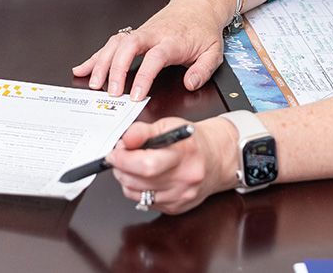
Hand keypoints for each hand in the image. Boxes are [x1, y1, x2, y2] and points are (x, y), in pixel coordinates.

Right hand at [72, 0, 229, 98]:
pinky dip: (96, 56)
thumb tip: (190, 84)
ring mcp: (141, 32)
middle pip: (127, 46)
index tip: (135, 94)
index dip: (143, 76)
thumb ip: (203, 70)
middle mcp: (153, 34)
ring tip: (94, 83)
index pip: (154, 57)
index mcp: (172, 40)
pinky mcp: (133, 34)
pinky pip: (111, 43)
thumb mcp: (213, 51)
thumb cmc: (202, 29)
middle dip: (115, 69)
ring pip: (115, 43)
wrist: (198, 5)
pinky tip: (84, 68)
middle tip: (111, 91)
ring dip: (101, 62)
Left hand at [108, 116, 240, 214]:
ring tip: (131, 166)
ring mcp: (181, 196)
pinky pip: (145, 203)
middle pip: (140, 181)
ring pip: (138, 194)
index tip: (115, 152)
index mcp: (184, 153)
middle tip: (119, 156)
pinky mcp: (177, 207)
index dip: (124, 159)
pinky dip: (138, 190)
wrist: (217, 159)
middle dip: (121, 168)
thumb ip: (143, 131)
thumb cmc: (193, 141)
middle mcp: (185, 177)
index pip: (147, 164)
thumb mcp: (169, 125)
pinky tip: (144, 178)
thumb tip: (125, 140)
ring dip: (126, 179)